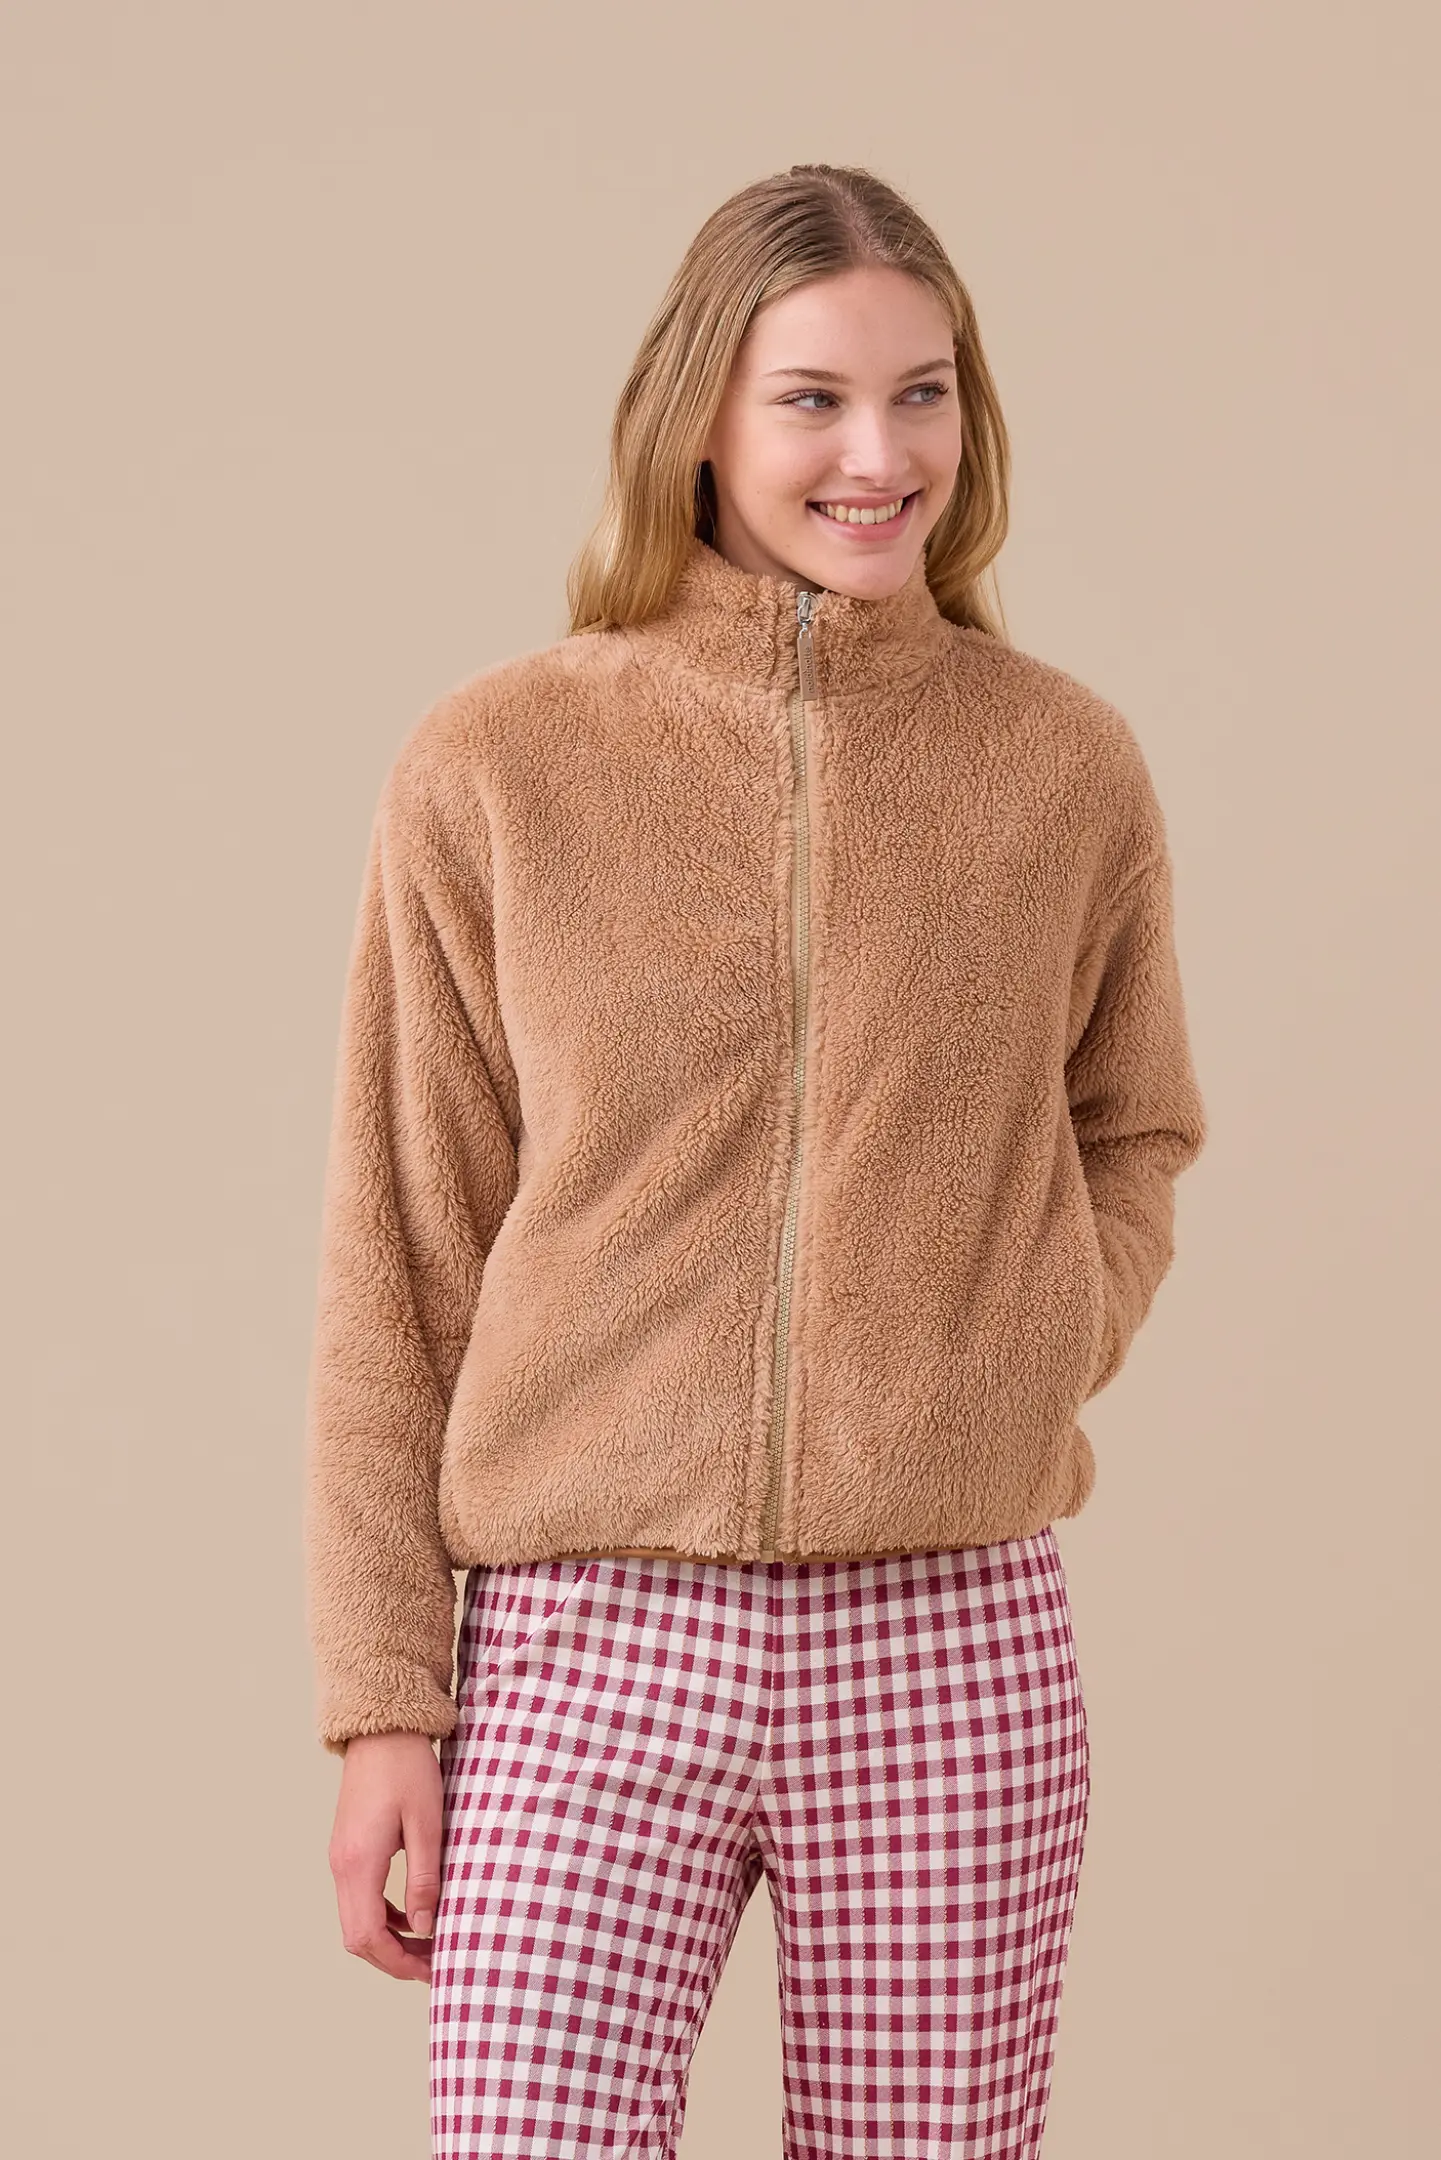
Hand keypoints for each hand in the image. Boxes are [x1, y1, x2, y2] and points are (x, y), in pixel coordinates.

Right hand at [328, 1730, 443, 1981]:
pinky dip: (383, 1916)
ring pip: (356, 1920)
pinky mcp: (348, 1849)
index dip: (397, 1962)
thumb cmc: (407, 1769)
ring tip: (427, 1944)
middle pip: (357, 1937)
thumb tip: (425, 1927)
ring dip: (388, 1939)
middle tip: (432, 1965)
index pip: (368, 1936)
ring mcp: (341, 1858)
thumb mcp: (426, 1823)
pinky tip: (412, 1912)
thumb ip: (423, 1877)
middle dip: (393, 1959)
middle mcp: (341, 1866)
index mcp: (358, 1863)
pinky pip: (359, 1898)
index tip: (430, 1972)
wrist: (381, 1729)